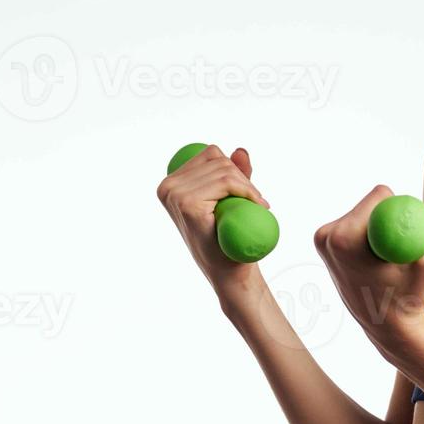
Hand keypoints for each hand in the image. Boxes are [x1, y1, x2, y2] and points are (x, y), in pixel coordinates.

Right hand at [156, 144, 272, 296]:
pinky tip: (254, 204)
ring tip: (253, 205)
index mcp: (171, 183)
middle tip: (255, 202)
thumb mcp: (229, 200)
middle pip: (219, 159)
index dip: (234, 170)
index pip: (211, 154)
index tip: (247, 193)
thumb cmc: (227, 239)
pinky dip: (246, 190)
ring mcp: (175, 195)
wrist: (229, 272)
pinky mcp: (187, 204)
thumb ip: (234, 174)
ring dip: (247, 187)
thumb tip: (240, 150)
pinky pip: (226, 182)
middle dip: (243, 178)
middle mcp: (168, 186)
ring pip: (225, 170)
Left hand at [313, 185, 423, 359]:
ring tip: (387, 258)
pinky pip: (359, 223)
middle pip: (370, 201)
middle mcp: (327, 235)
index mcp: (345, 238)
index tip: (407, 230)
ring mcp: (324, 238)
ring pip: (365, 212)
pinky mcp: (327, 240)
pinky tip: (375, 258)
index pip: (379, 196)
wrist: (384, 322)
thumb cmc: (406, 298)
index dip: (400, 207)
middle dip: (391, 215)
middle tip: (400, 244)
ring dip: (381, 226)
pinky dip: (372, 233)